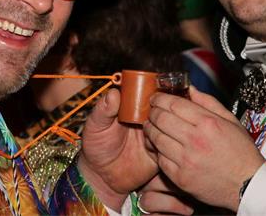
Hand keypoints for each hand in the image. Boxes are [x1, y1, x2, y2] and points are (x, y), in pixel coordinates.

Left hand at [78, 88, 157, 210]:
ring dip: (162, 127)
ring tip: (144, 136)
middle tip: (149, 116)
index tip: (153, 91)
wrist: (102, 176)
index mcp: (131, 107)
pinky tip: (149, 149)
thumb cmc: (96, 147)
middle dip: (160, 108)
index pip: (146, 91)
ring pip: (169, 124)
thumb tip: (113, 93)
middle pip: (161, 106)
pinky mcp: (160, 151)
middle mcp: (145, 118)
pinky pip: (170, 145)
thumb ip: (103, 110)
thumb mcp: (95, 126)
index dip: (152, 88)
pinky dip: (164, 144)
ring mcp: (154, 133)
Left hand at [144, 87, 262, 211]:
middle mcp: (195, 140)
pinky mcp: (180, 178)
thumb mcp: (231, 121)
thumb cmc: (241, 153)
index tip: (156, 97)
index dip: (160, 98)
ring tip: (152, 126)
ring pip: (156, 138)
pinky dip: (156, 150)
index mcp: (208, 123)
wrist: (248, 185)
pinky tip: (159, 146)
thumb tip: (190, 89)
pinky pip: (159, 159)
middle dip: (152, 111)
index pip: (174, 104)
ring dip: (150, 129)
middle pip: (161, 118)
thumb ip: (208, 102)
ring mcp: (186, 160)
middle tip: (152, 110)